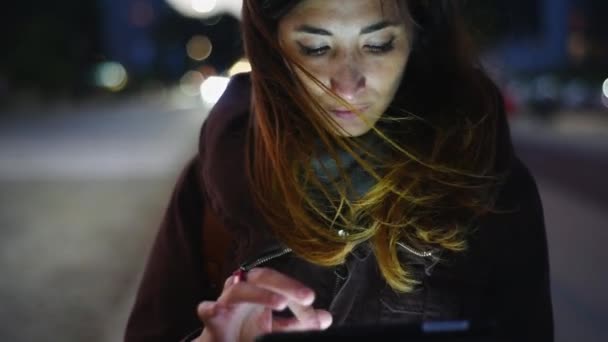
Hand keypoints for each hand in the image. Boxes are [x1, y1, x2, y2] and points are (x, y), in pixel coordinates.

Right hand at [194, 267, 332, 341]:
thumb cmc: (248, 334)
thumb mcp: (280, 330)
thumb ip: (301, 324)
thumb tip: (326, 318)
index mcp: (259, 291)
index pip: (281, 284)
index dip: (298, 293)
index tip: (314, 310)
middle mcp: (242, 292)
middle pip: (262, 277)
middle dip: (285, 284)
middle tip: (307, 297)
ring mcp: (225, 305)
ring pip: (238, 289)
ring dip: (260, 294)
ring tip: (280, 303)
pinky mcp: (212, 322)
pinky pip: (208, 310)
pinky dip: (211, 310)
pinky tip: (218, 310)